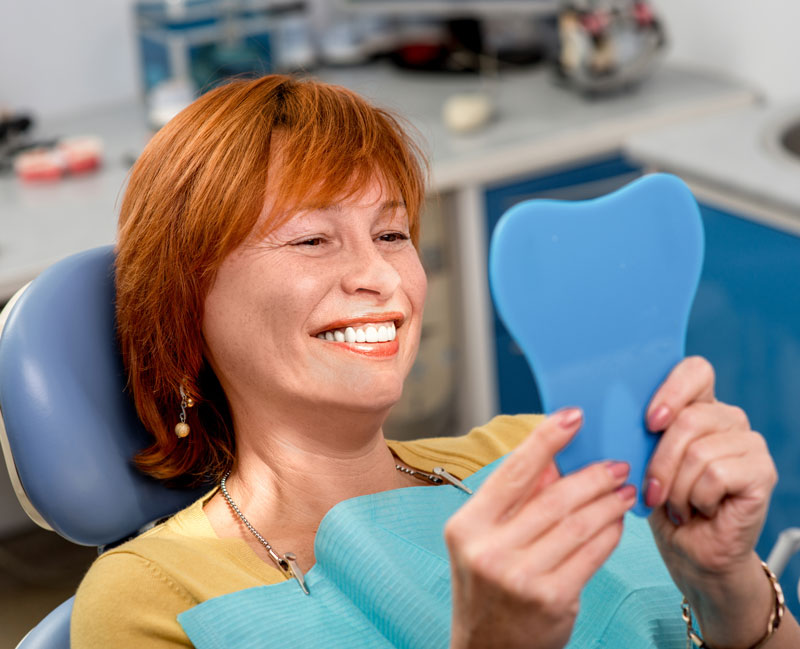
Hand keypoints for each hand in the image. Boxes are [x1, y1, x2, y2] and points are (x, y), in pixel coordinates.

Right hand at [445, 409, 635, 648]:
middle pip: (553, 498)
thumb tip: (556, 459)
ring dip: (608, 502)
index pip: (512, 472)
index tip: (573, 416)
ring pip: (578, 524)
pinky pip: (592, 554)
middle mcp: (488, 550)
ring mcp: (520, 577)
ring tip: (624, 490)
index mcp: (467, 526)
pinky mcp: (552, 600)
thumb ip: (516, 501)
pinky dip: (610, 533)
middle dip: (592, 476)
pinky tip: (618, 523)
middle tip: (616, 464)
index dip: (546, 439)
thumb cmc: (489, 589)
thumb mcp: (486, 541)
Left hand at [644, 356, 779, 646]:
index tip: (649, 422)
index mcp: (698, 406)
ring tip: (677, 504)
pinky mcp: (761, 472)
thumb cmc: (661, 503)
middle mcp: (728, 419)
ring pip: (700, 450)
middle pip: (690, 418)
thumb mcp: (640, 459)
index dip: (671, 390)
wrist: (689, 552)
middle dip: (660, 461)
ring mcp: (749, 444)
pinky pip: (717, 474)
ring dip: (677, 487)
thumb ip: (637, 430)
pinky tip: (700, 510)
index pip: (695, 370)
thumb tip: (605, 410)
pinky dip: (698, 498)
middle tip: (653, 490)